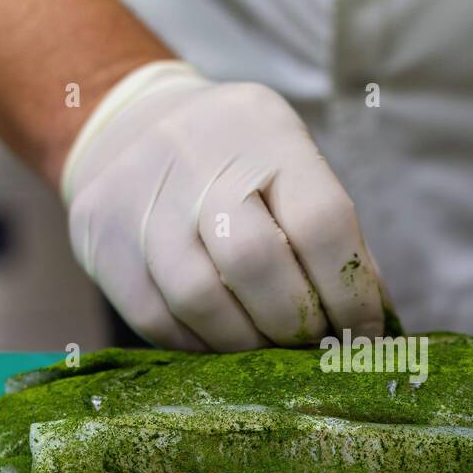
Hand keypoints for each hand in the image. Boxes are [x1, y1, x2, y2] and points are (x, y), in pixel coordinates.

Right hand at [62, 61, 387, 349]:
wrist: (131, 125)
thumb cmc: (238, 163)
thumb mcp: (292, 169)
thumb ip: (333, 242)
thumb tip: (373, 329)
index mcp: (264, 130)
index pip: (321, 222)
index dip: (351, 294)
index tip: (365, 333)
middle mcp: (195, 153)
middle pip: (255, 261)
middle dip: (295, 322)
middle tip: (312, 343)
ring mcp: (139, 196)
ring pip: (200, 299)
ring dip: (247, 342)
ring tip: (268, 346)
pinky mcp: (99, 238)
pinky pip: (156, 319)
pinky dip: (200, 346)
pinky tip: (223, 342)